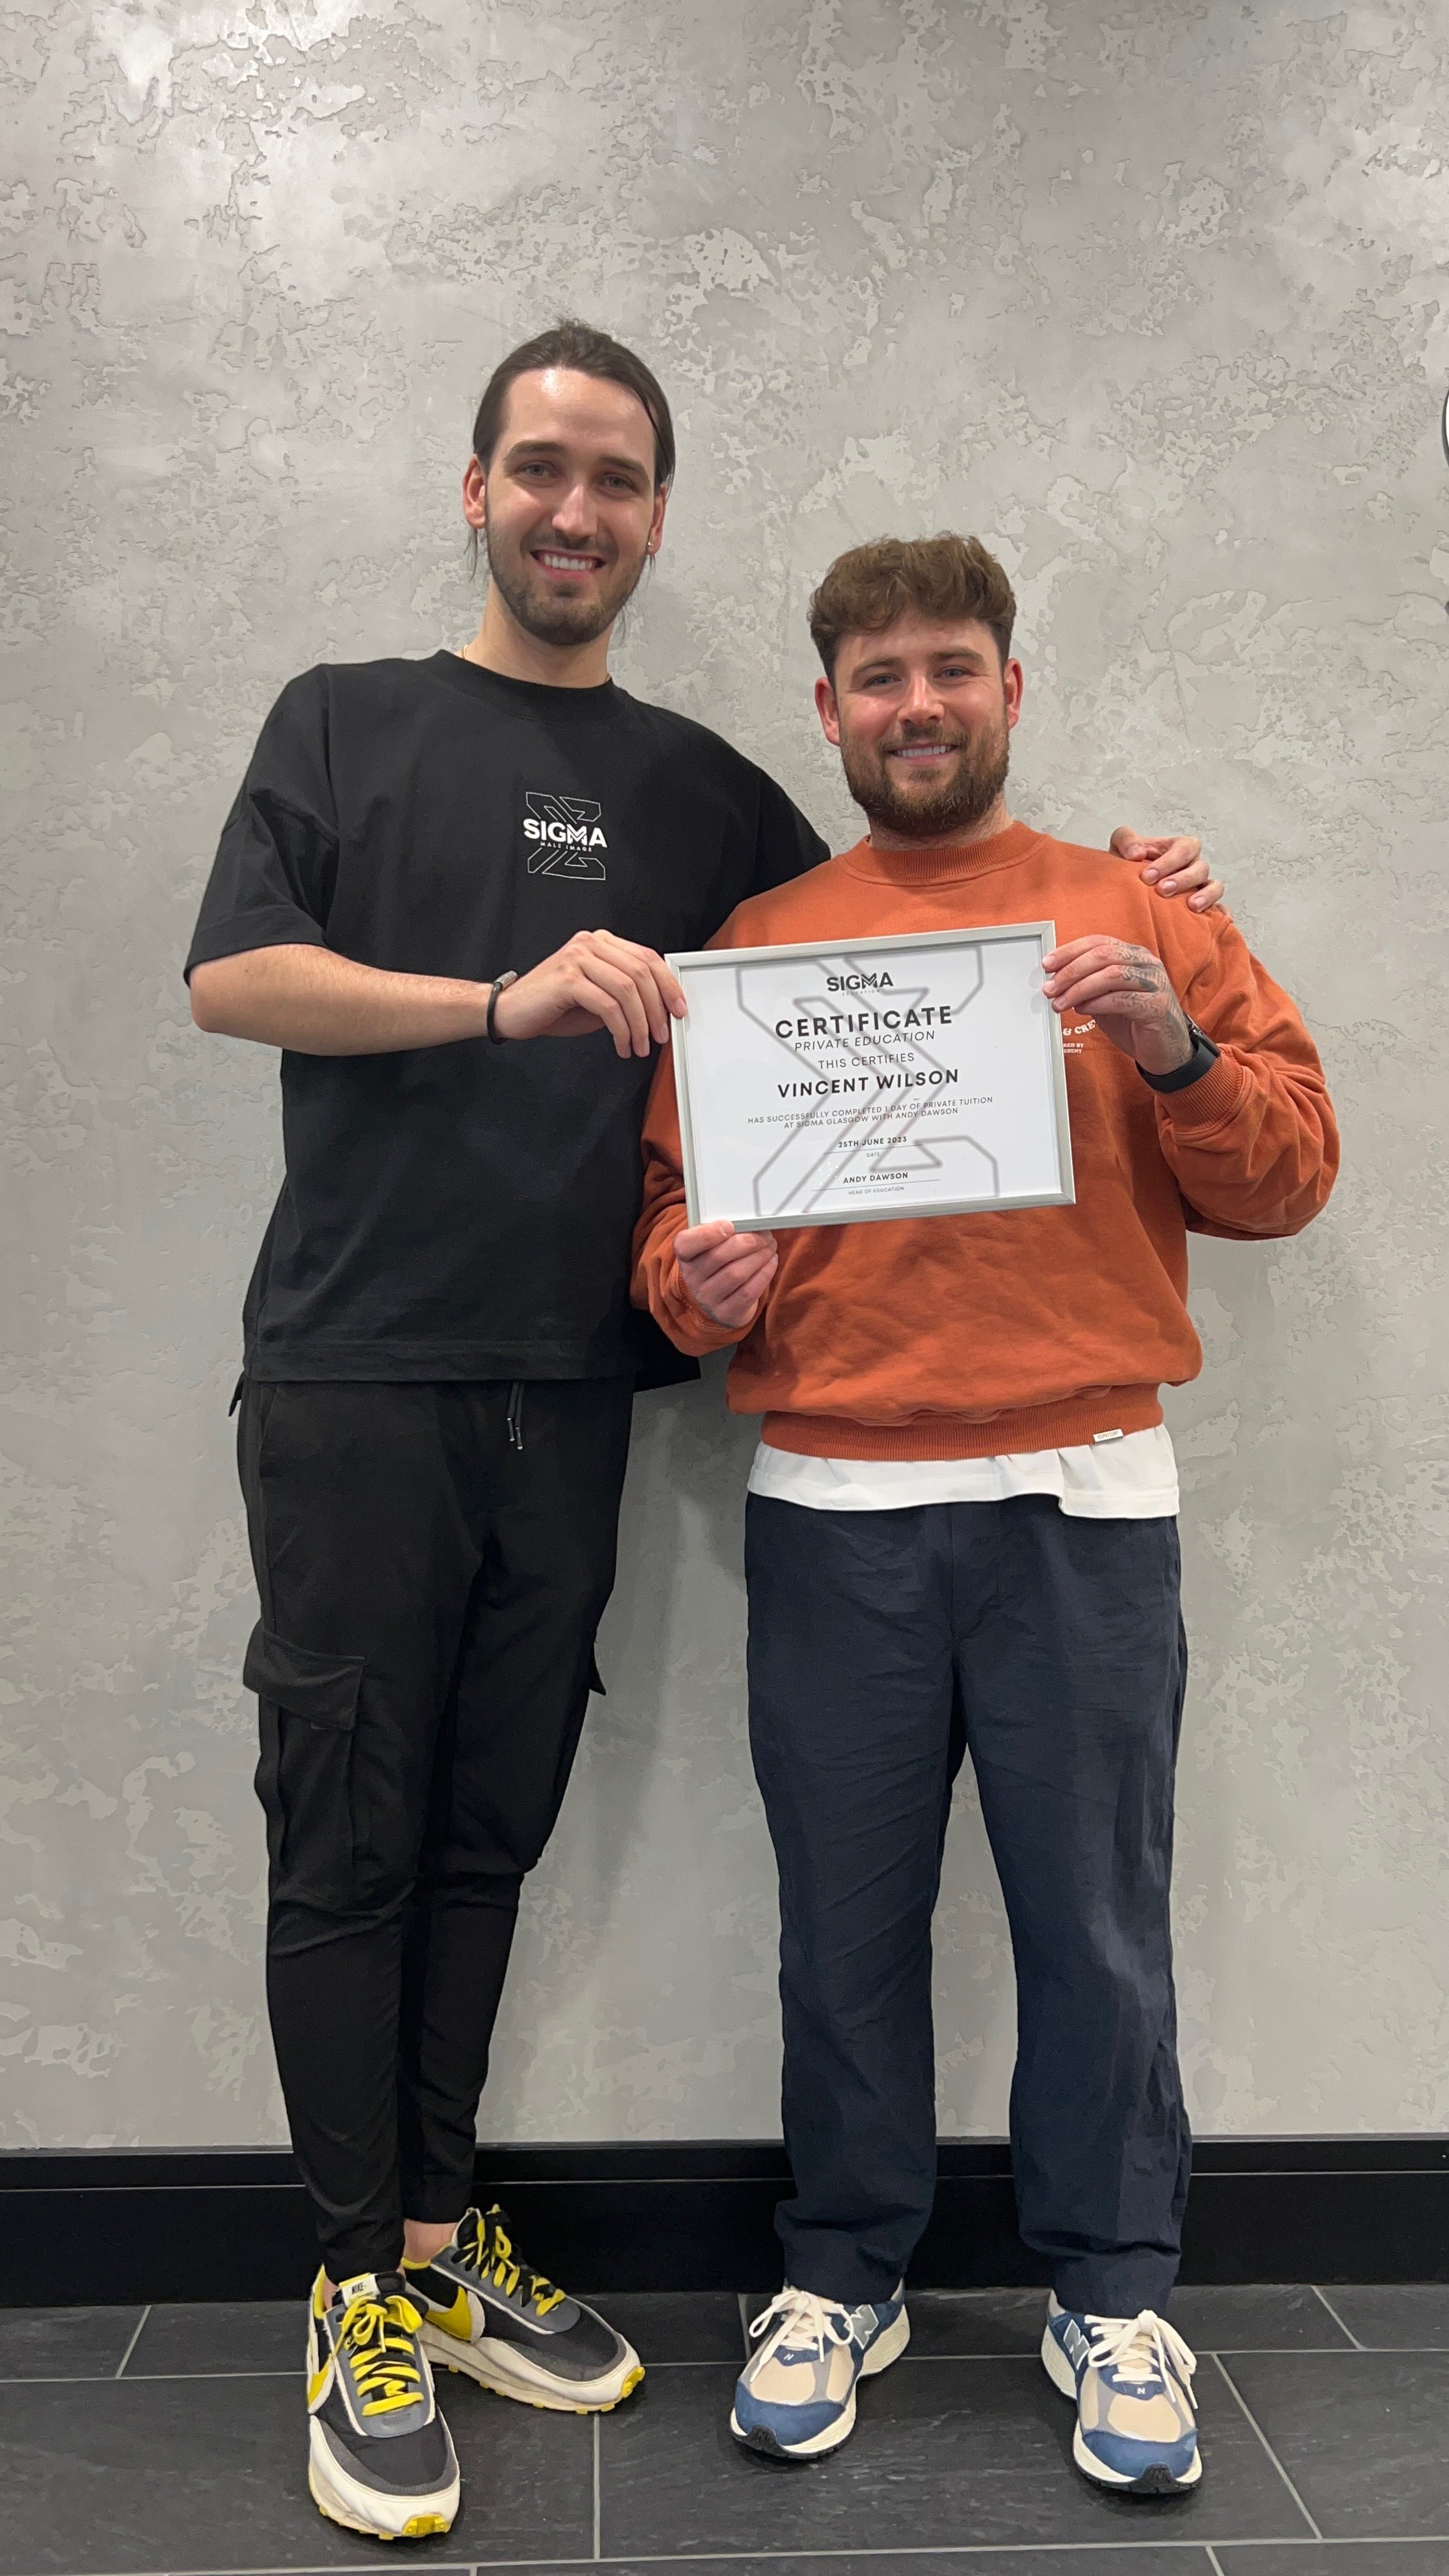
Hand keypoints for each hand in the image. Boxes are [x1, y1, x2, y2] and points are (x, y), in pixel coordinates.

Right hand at [491, 930, 686, 1058]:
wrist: (510, 1012)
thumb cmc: (552, 1006)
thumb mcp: (598, 996)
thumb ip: (625, 994)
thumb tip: (659, 1009)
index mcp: (600, 943)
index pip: (647, 958)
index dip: (668, 985)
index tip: (678, 1009)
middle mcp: (590, 944)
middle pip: (641, 972)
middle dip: (657, 1008)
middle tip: (661, 1034)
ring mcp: (578, 958)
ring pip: (628, 989)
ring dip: (640, 1023)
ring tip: (640, 1045)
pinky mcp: (567, 979)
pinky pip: (608, 1005)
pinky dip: (621, 1030)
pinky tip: (621, 1044)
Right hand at [675, 1219, 777, 1326]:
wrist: (722, 1301)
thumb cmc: (720, 1266)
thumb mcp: (713, 1248)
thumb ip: (723, 1234)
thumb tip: (751, 1222)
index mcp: (686, 1257)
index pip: (685, 1244)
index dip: (706, 1234)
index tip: (729, 1225)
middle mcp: (692, 1279)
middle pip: (719, 1257)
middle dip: (748, 1242)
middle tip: (765, 1235)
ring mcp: (708, 1299)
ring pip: (736, 1273)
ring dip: (759, 1256)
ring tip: (770, 1247)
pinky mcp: (726, 1313)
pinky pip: (749, 1291)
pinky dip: (764, 1273)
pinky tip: (771, 1262)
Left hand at [1043, 936, 1193, 1075]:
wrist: (1164, 1051)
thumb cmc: (1134, 1023)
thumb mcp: (1105, 1000)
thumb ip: (1086, 988)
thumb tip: (1055, 982)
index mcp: (1134, 956)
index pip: (1099, 942)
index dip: (1070, 951)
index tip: (1047, 964)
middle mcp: (1147, 964)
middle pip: (1104, 955)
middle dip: (1071, 971)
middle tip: (1050, 988)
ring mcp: (1155, 983)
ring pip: (1112, 974)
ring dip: (1080, 988)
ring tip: (1060, 1002)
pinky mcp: (1158, 1006)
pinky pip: (1123, 999)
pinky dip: (1097, 1003)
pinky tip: (1082, 1010)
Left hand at [1109, 827, 1225, 913]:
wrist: (1127, 886)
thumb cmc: (1129, 864)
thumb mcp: (1122, 845)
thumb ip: (1127, 840)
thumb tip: (1136, 854)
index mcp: (1179, 848)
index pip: (1184, 848)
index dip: (1169, 861)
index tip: (1147, 876)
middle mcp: (1193, 866)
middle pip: (1200, 869)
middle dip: (1183, 879)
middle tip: (1162, 890)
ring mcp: (1201, 886)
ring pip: (1215, 887)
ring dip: (1206, 895)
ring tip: (1191, 906)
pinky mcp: (1204, 906)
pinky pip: (1219, 910)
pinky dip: (1222, 914)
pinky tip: (1221, 920)